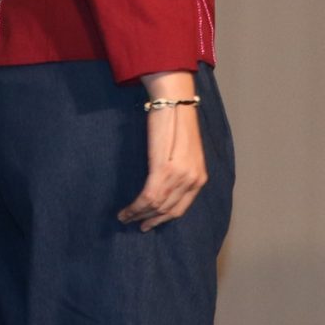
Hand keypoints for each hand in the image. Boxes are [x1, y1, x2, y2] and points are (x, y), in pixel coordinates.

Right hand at [119, 72, 206, 228]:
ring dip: (139, 214)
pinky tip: (127, 209)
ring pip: (157, 205)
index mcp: (199, 177)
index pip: (181, 208)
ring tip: (125, 217)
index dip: (163, 219)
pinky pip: (150, 195)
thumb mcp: (184, 151)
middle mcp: (193, 179)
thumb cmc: (176, 122)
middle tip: (133, 223)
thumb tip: (164, 186)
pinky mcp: (164, 168)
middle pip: (168, 210)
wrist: (174, 100)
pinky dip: (136, 206)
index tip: (148, 223)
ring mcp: (180, 175)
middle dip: (149, 219)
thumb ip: (178, 171)